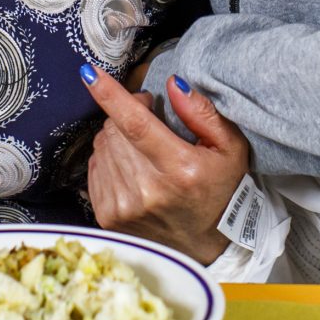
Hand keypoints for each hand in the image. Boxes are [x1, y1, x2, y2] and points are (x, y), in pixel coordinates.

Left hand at [81, 67, 249, 264]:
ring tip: (142, 147)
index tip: (89, 72)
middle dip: (126, 113)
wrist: (204, 247)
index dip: (110, 95)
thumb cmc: (220, 190)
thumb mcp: (230, 149)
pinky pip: (94, 167)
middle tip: (149, 116)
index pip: (136, 125)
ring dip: (116, 136)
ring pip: (102, 146)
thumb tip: (172, 84)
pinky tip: (130, 166)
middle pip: (115, 131)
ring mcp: (124, 208)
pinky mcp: (108, 218)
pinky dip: (109, 158)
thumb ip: (203, 113)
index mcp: (181, 170)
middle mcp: (148, 191)